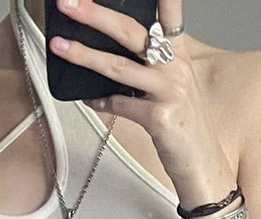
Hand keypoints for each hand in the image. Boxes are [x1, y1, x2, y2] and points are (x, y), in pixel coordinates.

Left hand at [48, 0, 225, 180]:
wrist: (201, 161)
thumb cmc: (184, 123)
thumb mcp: (173, 86)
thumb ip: (150, 66)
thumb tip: (109, 54)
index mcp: (179, 54)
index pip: (170, 13)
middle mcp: (176, 68)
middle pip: (132, 32)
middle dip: (96, 14)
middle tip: (69, 2)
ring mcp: (168, 92)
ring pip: (118, 67)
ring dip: (84, 55)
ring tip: (59, 46)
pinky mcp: (158, 118)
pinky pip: (118, 105)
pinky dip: (99, 102)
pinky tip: (87, 100)